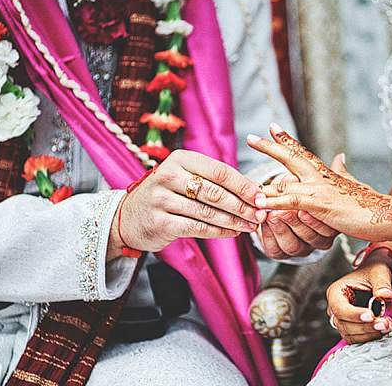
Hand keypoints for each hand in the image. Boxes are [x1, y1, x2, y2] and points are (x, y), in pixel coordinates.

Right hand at [107, 150, 265, 258]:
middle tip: (260, 214)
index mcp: (180, 159)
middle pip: (216, 192)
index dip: (244, 185)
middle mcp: (168, 175)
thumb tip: (254, 191)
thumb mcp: (186, 178)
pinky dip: (219, 231)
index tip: (262, 196)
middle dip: (243, 206)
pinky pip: (198, 228)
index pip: (220, 171)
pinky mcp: (160, 222)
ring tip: (251, 226)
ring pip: (208, 212)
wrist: (128, 217)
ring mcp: (162, 199)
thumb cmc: (167, 195)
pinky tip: (233, 233)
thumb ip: (215, 182)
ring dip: (234, 221)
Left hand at [247, 124, 391, 241]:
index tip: (272, 127)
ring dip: (264, 186)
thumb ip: (343, 171)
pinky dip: (274, 203)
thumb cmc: (370, 204)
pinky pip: (292, 202)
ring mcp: (320, 189)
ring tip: (244, 185)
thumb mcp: (352, 184)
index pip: (302, 152)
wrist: (387, 214)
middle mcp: (320, 177)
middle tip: (251, 137)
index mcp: (325, 173)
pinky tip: (260, 205)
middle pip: (291, 157)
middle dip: (270, 147)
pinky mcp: (321, 204)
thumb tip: (339, 157)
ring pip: (286, 183)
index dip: (286, 139)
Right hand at [327, 249, 391, 343]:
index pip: (340, 308)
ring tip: (388, 325)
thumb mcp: (379, 271)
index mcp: (336, 292)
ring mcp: (344, 319)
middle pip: (344, 324)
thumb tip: (385, 296)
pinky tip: (384, 330)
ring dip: (370, 333)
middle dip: (366, 327)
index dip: (354, 315)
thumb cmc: (374, 270)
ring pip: (351, 334)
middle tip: (385, 323)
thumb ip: (382, 283)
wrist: (378, 276)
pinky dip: (370, 336)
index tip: (371, 316)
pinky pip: (358, 338)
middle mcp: (336, 307)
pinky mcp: (353, 327)